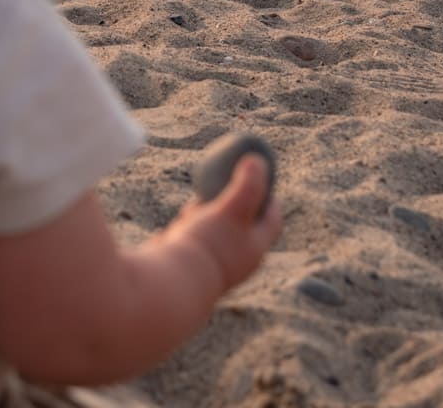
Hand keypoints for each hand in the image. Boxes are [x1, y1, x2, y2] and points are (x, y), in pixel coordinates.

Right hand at [162, 155, 281, 291]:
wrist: (171, 284)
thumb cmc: (207, 245)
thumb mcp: (232, 208)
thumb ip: (248, 184)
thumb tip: (258, 159)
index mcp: (254, 250)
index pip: (271, 222)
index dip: (272, 200)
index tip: (267, 180)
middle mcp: (236, 263)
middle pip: (242, 229)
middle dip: (232, 207)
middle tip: (224, 187)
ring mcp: (210, 269)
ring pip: (212, 237)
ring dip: (204, 219)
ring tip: (193, 209)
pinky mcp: (186, 272)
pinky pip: (188, 247)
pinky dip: (185, 234)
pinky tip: (173, 228)